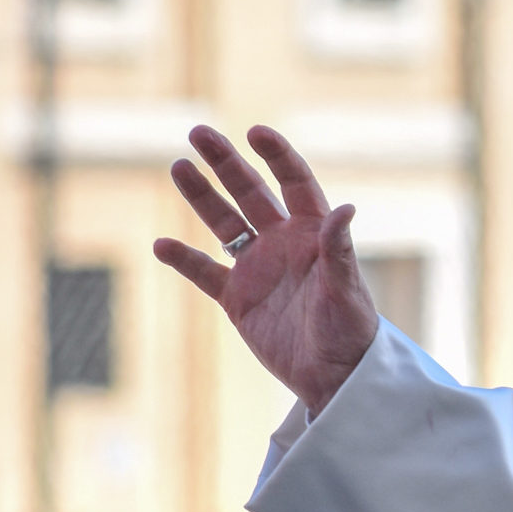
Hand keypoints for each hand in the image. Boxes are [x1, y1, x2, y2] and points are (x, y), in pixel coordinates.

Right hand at [153, 125, 378, 414]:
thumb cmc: (351, 333)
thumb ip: (339, 251)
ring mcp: (258, 269)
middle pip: (250, 193)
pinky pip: (205, 273)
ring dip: (202, 197)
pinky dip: (184, 259)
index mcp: (313, 234)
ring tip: (179, 167)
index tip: (256, 132)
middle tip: (198, 132)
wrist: (335, 379)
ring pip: (224, 224)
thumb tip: (345, 208)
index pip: (294, 183)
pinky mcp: (238, 300)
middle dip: (225, 163)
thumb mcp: (345, 291)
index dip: (277, 156)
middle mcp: (284, 243)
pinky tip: (161, 245)